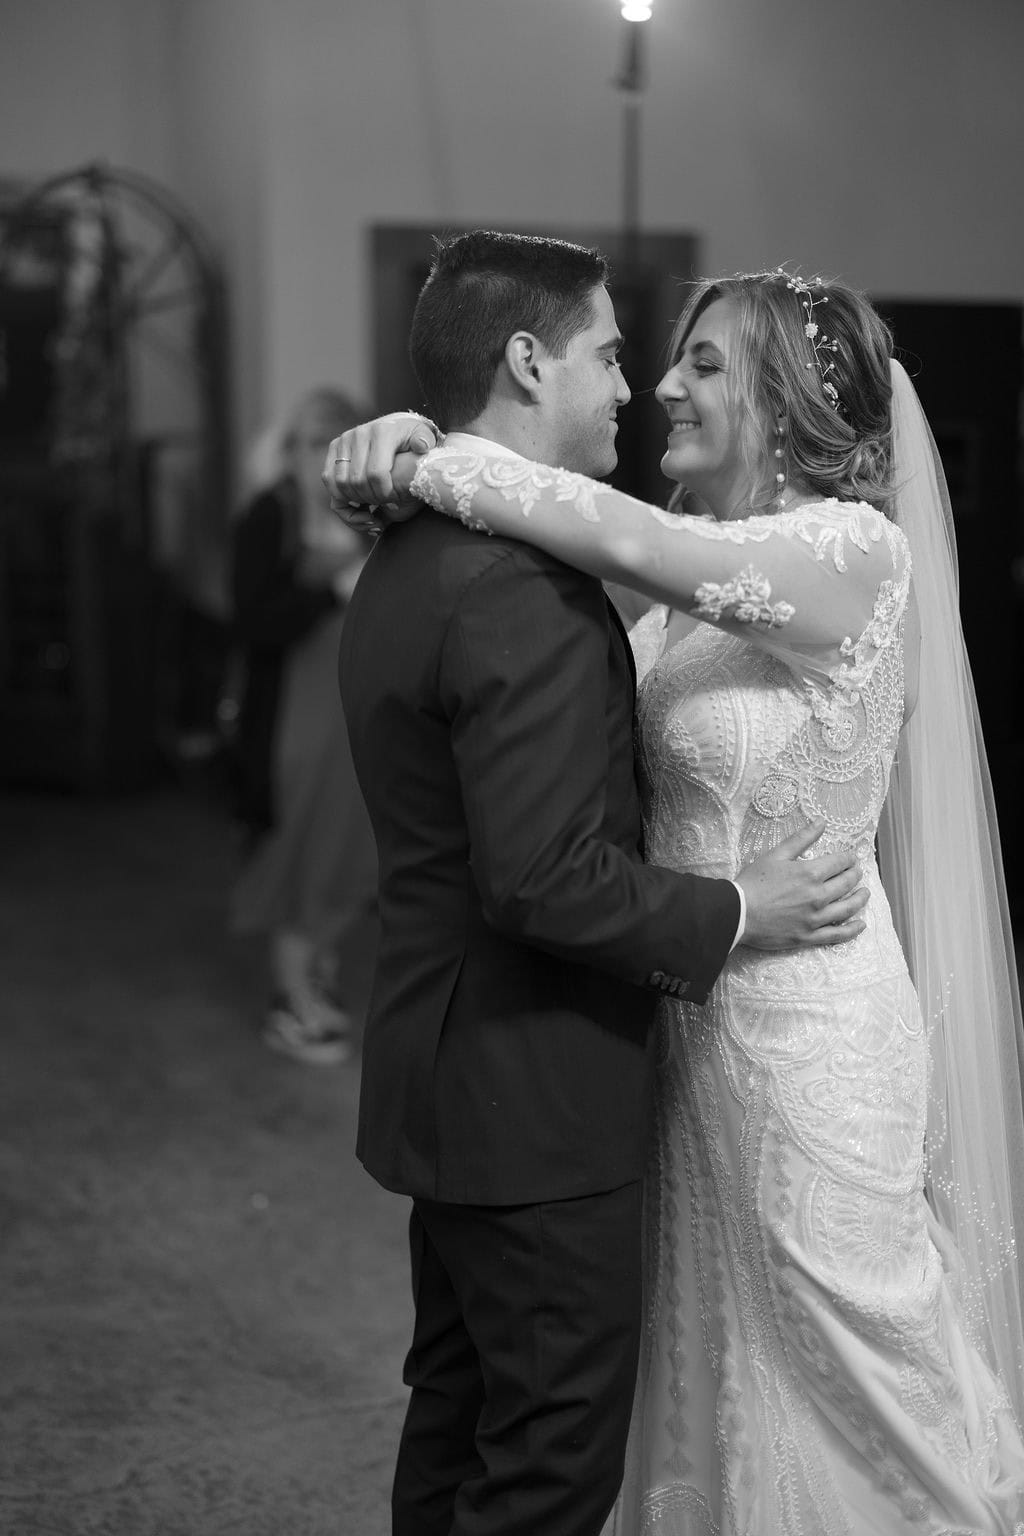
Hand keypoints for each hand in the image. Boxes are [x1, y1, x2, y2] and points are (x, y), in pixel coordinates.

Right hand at [322, 411, 438, 521]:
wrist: (397, 425)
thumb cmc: (413, 439)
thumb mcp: (424, 438)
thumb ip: (425, 442)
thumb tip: (420, 446)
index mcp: (382, 432)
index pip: (376, 474)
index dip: (384, 494)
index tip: (394, 501)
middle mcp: (359, 433)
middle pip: (356, 481)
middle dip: (370, 500)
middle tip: (383, 507)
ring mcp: (344, 440)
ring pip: (339, 482)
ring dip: (354, 502)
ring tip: (371, 507)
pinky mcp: (334, 447)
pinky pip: (328, 478)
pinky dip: (340, 496)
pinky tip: (357, 503)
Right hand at [736, 821, 868, 950]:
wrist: (737, 913)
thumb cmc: (753, 882)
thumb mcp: (776, 855)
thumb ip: (801, 839)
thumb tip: (821, 822)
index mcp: (810, 873)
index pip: (839, 863)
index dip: (848, 858)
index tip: (851, 857)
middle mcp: (818, 896)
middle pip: (846, 883)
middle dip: (855, 875)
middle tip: (857, 872)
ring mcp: (815, 918)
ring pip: (847, 908)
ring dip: (860, 899)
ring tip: (865, 893)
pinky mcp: (809, 936)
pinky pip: (837, 934)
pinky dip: (852, 930)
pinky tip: (861, 924)